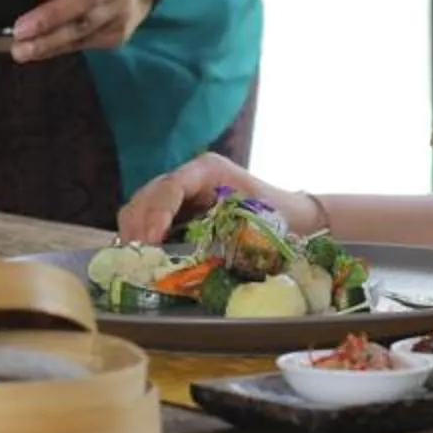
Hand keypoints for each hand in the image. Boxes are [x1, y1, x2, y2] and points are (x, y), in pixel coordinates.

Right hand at [115, 154, 318, 246]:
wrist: (297, 216)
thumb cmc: (282, 216)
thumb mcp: (257, 221)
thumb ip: (226, 235)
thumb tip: (194, 263)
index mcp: (207, 169)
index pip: (170, 187)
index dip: (156, 213)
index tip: (151, 241)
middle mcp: (189, 177)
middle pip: (148, 195)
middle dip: (138, 226)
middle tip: (138, 258)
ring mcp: (181, 193)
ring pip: (142, 206)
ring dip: (135, 233)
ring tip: (136, 261)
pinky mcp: (179, 212)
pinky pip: (149, 220)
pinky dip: (141, 237)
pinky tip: (143, 258)